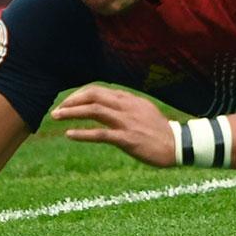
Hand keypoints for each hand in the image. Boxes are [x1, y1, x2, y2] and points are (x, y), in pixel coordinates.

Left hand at [54, 84, 179, 166]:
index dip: (80, 95)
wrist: (178, 145)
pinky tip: (69, 134)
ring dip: (72, 113)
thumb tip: (109, 104)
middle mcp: (127, 107)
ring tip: (57, 117)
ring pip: (94, 111)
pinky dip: (82, 133)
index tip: (68, 102)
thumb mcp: (144, 111)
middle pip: (94, 96)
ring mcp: (126, 122)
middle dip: (72, 100)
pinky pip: (100, 134)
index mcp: (130, 100)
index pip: (99, 90)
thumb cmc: (160, 131)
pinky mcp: (127, 139)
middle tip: (57, 109)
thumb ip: (126, 106)